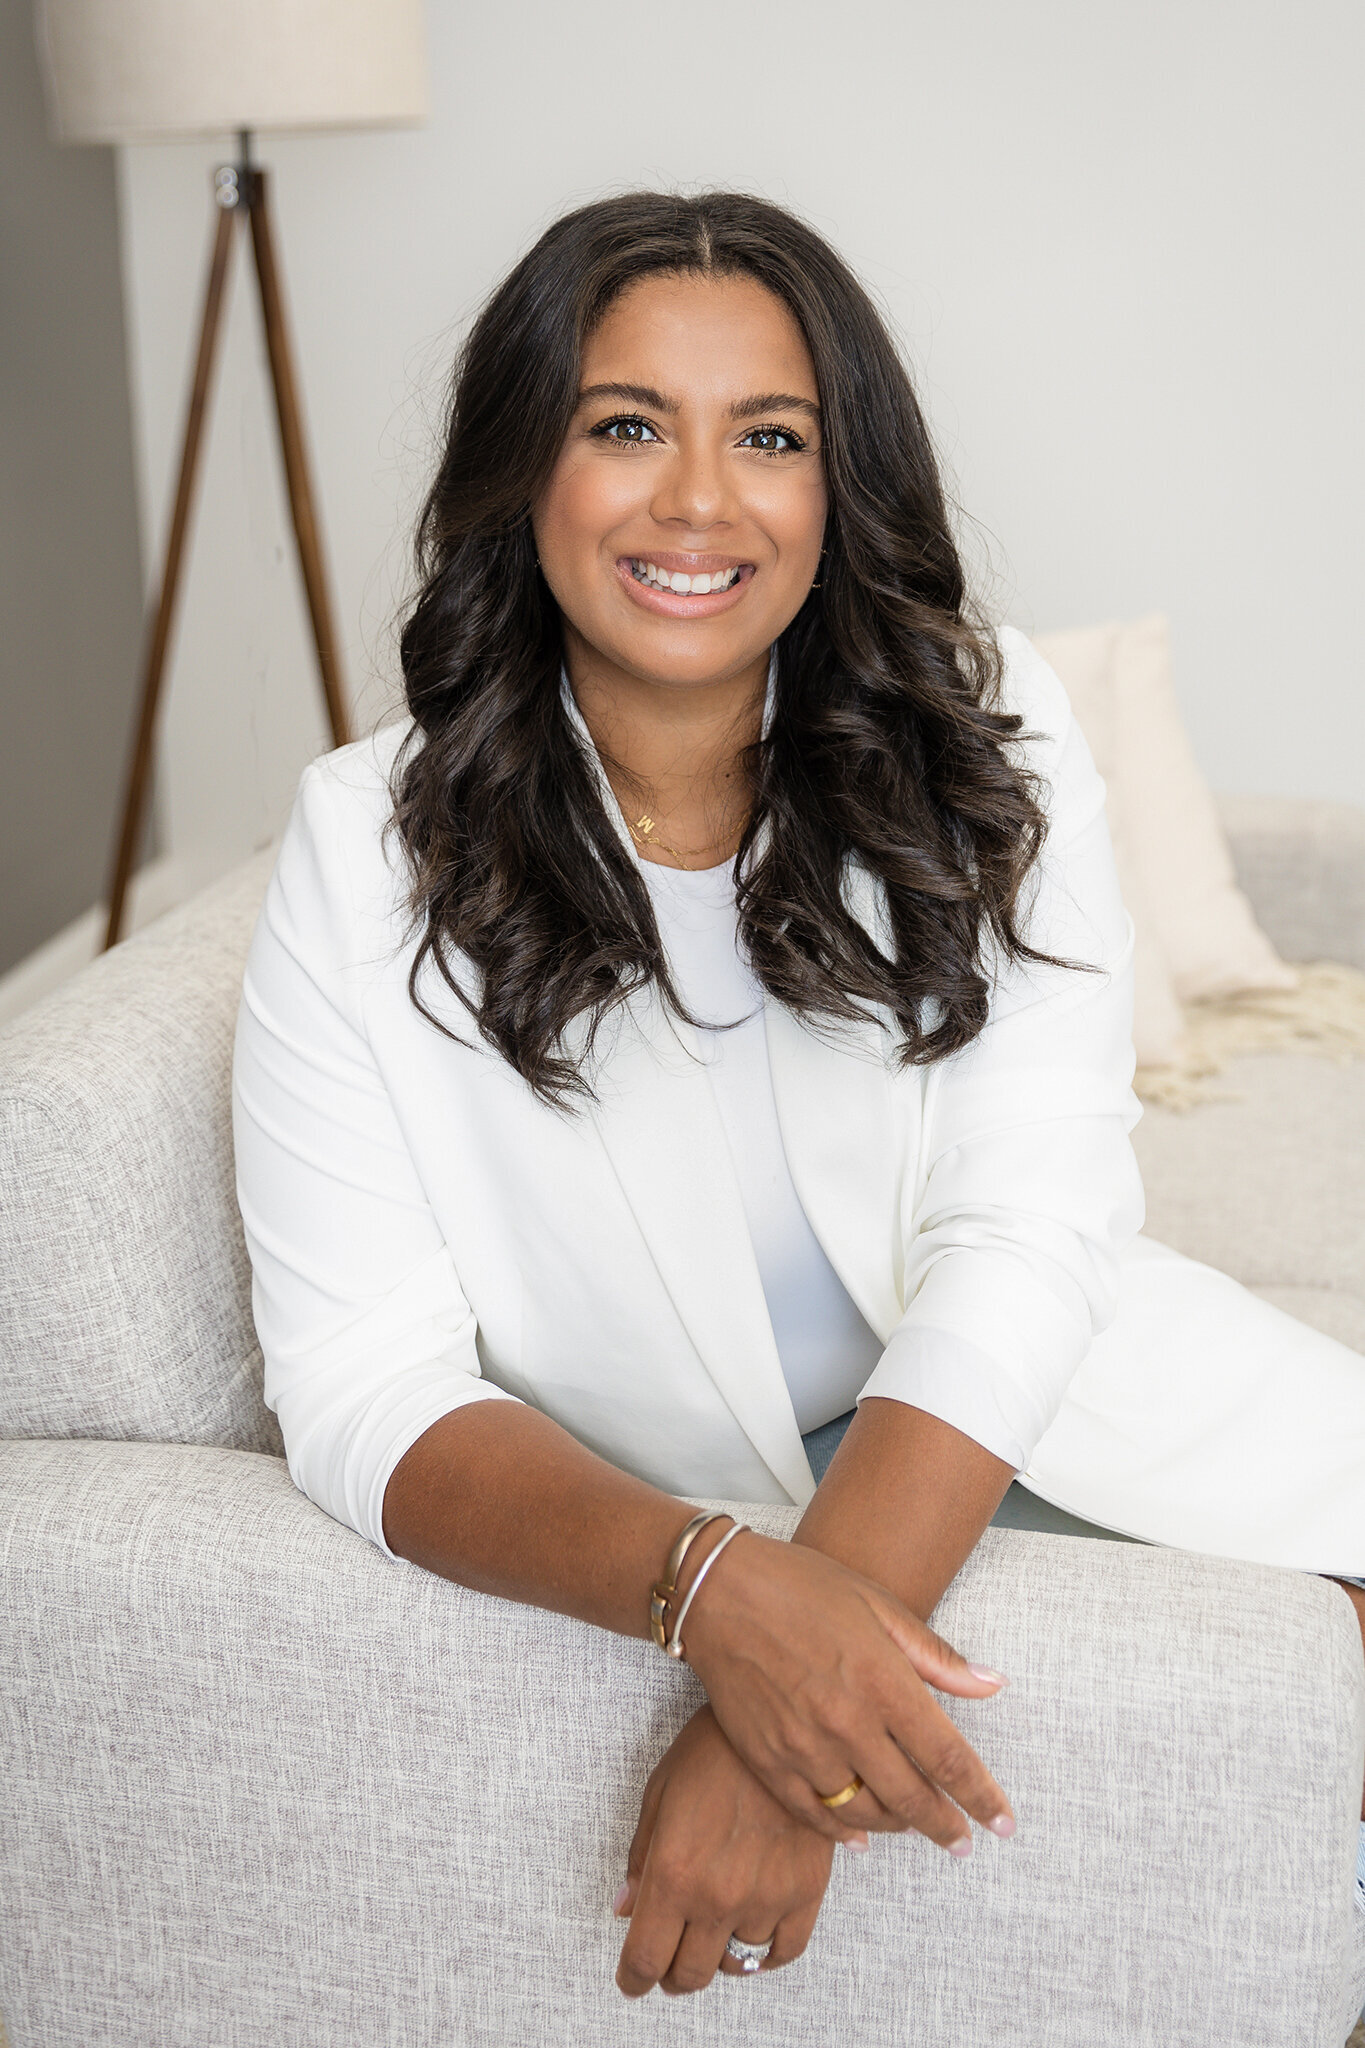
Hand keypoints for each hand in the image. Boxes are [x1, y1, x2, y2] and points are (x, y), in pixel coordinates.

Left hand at [614, 1705, 849, 1997]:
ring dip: (717, 1954)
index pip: (645, 1958)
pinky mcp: (807, 1889)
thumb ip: (641, 1857)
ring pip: (736, 1963)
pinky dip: (765, 1954)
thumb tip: (625, 1908)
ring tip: (712, 1930)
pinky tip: (753, 1934)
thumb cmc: (711, 1746)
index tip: (631, 1978)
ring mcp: (766, 1896)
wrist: (779, 1717)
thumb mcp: (660, 1792)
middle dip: (672, 1974)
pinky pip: (785, 1950)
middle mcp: (718, 1896)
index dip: (633, 1977)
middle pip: (689, 1974)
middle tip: (669, 1959)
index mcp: (674, 1873)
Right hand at [677, 1527, 1014, 1851]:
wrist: (720, 1591)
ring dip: (896, 1826)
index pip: (947, 1757)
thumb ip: (935, 1655)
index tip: (1002, 1822)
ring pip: (864, 1813)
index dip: (980, 1796)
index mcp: (882, 1680)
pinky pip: (813, 1815)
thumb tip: (991, 1684)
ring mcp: (804, 1745)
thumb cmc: (802, 1586)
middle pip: (911, 1798)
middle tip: (962, 1841)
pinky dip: (841, 1833)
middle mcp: (848, 1721)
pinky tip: (859, 1835)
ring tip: (912, 1824)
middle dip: (944, 1826)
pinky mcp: (768, 1759)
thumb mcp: (879, 1606)